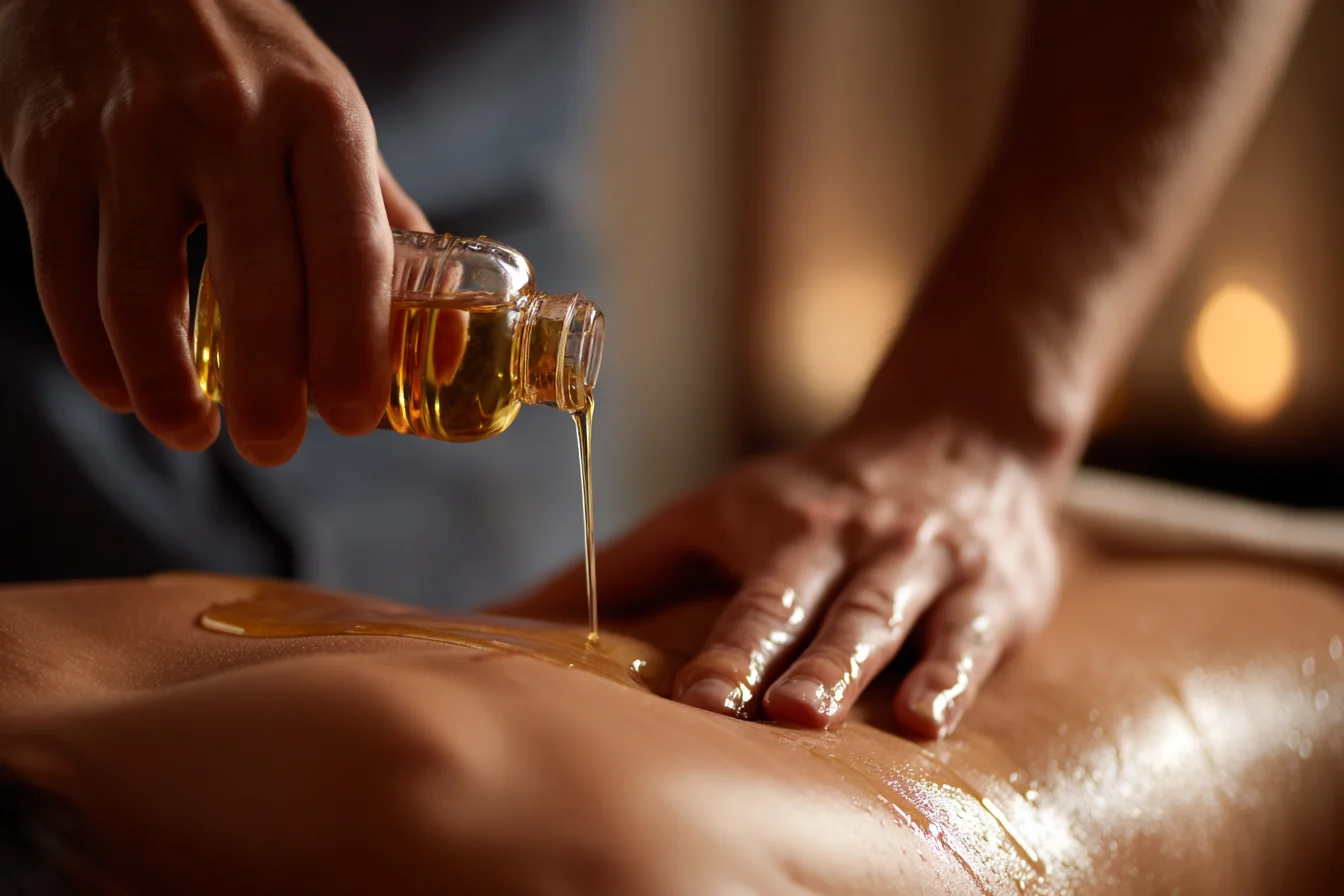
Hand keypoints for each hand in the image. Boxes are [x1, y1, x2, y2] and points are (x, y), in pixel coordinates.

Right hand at [0, 0, 429, 464]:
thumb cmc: (246, 57)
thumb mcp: (328, 111)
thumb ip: (375, 212)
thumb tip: (435, 329)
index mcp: (319, 117)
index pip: (351, 256)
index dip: (354, 353)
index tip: (356, 420)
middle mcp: (227, 122)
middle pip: (255, 291)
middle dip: (271, 395)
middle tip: (277, 447)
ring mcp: (128, 136)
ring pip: (142, 298)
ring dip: (169, 392)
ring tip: (195, 434)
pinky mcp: (46, 152)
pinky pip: (65, 279)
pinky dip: (95, 356)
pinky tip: (125, 392)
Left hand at [512, 416, 1059, 736]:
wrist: (958, 435)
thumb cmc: (810, 496)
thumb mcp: (715, 514)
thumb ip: (623, 570)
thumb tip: (495, 622)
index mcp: (784, 526)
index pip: (754, 596)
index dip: (729, 649)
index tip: (696, 700)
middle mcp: (854, 541)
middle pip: (823, 605)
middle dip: (800, 657)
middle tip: (772, 711)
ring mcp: (926, 564)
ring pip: (892, 616)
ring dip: (863, 663)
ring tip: (830, 713)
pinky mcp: (992, 594)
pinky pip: (971, 638)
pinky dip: (953, 676)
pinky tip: (930, 721)